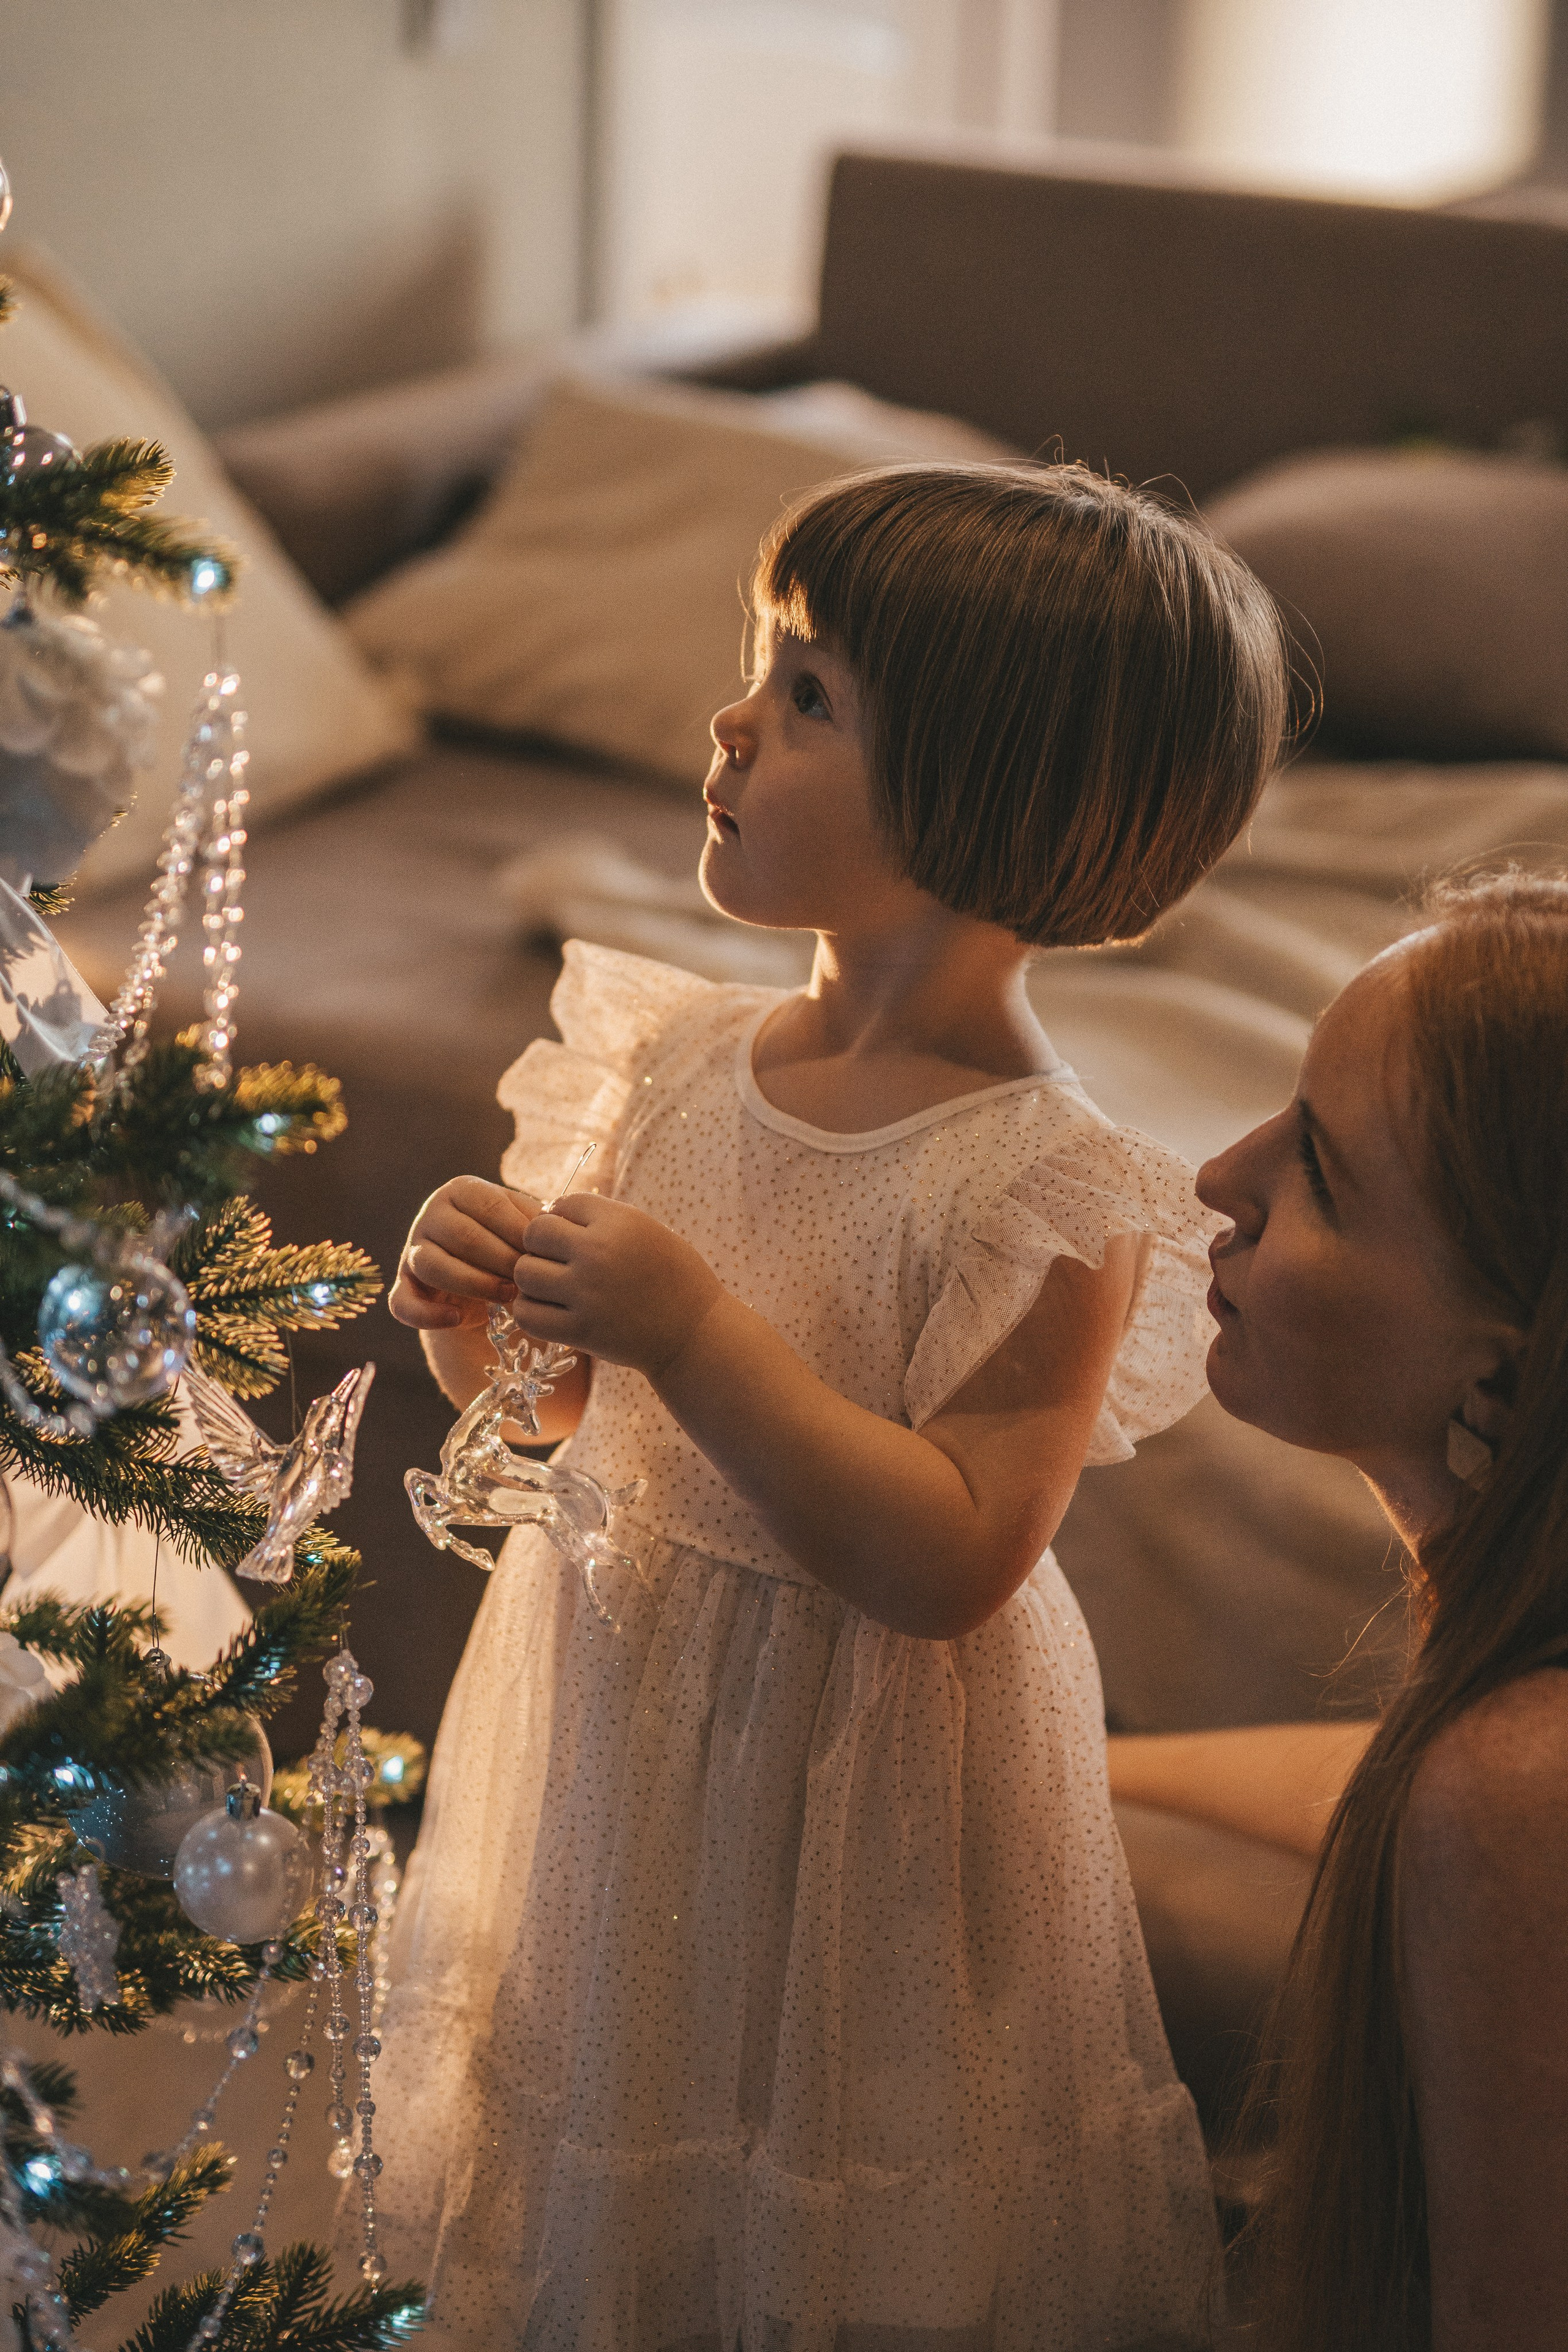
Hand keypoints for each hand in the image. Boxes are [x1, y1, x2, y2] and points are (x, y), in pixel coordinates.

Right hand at [390, 1176, 540, 1330]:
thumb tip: (555, 1226)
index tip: (544, 1254)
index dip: (519, 1232)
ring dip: (474, 1284)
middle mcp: (432, 1215)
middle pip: (463, 1236)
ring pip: (432, 1265)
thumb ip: (536, 1221)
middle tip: (529, 1280)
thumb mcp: (523, 1225)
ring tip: (507, 1296)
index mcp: (462, 1191)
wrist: (483, 1275)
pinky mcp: (404, 1285)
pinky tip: (456, 1320)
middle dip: (502, 1261)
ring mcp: (413, 1250)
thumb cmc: (509, 1242)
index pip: (490, 1207)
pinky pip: (402, 1302)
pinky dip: (427, 1315)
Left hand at [513, 1195, 722, 1375]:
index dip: (564, 1218)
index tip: (577, 1236)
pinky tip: (549, 1311)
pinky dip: (531, 1312)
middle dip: (541, 1245)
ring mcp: (587, 1293)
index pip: (562, 1203)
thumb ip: (603, 1221)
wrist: (695, 1333)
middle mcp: (599, 1252)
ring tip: (552, 1287)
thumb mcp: (648, 1231)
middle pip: (535, 1234)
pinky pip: (527, 1314)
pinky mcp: (580, 1331)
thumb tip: (548, 1215)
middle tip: (558, 1261)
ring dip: (533, 1279)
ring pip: (524, 1273)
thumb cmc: (673, 1279)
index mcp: (620, 1222)